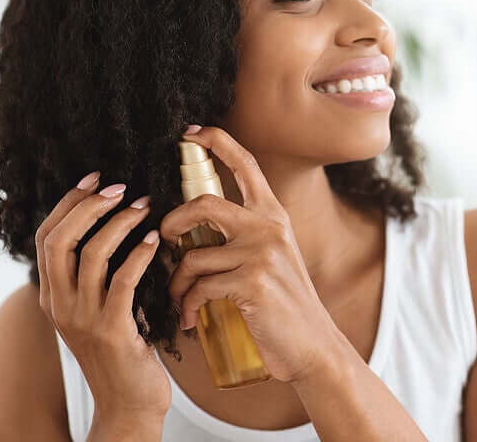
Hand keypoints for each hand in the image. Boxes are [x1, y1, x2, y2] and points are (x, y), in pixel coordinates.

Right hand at [35, 173, 169, 419]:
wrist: (129, 403)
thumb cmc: (124, 350)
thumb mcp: (99, 310)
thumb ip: (98, 277)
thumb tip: (117, 228)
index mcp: (54, 296)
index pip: (47, 238)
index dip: (69, 203)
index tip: (94, 179)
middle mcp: (60, 305)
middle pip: (60, 240)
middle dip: (88, 206)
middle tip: (119, 188)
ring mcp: (83, 319)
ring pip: (91, 255)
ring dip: (119, 224)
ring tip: (144, 206)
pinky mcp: (112, 330)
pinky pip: (122, 281)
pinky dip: (138, 254)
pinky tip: (155, 240)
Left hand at [160, 125, 346, 383]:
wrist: (312, 345)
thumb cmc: (284, 306)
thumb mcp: (273, 259)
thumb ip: (244, 237)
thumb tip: (192, 229)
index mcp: (274, 215)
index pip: (246, 164)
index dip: (217, 141)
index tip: (190, 132)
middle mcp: (269, 227)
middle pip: (204, 204)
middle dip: (171, 222)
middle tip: (164, 240)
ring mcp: (262, 254)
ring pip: (193, 256)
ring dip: (176, 282)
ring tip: (179, 299)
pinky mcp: (252, 283)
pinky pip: (199, 287)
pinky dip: (186, 305)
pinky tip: (190, 318)